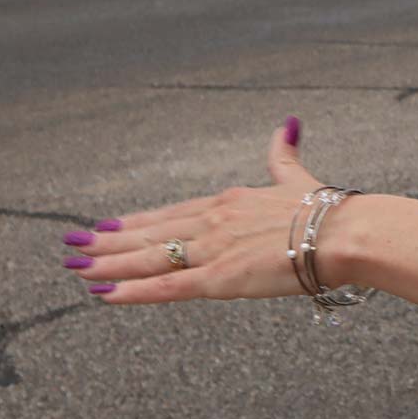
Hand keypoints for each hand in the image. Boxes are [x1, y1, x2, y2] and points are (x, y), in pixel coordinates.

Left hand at [62, 116, 328, 303]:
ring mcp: (213, 250)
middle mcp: (213, 222)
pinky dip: (134, 292)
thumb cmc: (327, 209)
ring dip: (109, 264)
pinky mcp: (220, 279)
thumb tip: (287, 123)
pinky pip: (167, 288)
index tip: (108, 225)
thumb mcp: (298, 177)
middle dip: (108, 242)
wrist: (345, 232)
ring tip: (75, 268)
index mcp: (230, 201)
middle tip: (72, 247)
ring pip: (149, 259)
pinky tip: (105, 295)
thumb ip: (283, 155)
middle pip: (151, 234)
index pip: (173, 213)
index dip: (137, 221)